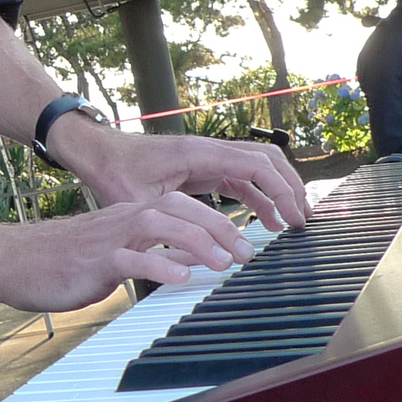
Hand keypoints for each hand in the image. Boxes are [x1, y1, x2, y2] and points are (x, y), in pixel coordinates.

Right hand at [0, 193, 264, 312]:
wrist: (14, 261)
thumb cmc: (66, 262)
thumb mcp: (121, 256)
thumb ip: (158, 255)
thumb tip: (195, 261)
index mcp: (133, 216)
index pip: (185, 208)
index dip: (219, 222)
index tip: (247, 244)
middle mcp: (125, 219)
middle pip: (180, 209)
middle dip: (219, 228)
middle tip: (247, 253)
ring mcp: (110, 237)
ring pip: (160, 225)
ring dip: (197, 241)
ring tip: (223, 263)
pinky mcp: (95, 260)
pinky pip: (131, 259)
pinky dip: (159, 266)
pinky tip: (181, 278)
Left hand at [55, 121, 308, 229]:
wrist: (98, 153)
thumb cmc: (113, 172)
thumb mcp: (136, 200)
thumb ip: (165, 220)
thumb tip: (190, 250)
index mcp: (200, 153)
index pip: (257, 164)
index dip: (281, 190)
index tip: (294, 218)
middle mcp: (209, 150)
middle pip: (266, 161)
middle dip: (289, 188)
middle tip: (303, 220)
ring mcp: (208, 158)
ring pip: (256, 168)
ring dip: (277, 192)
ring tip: (292, 223)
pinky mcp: (203, 168)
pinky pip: (240, 179)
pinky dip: (258, 197)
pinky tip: (265, 221)